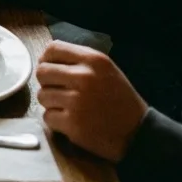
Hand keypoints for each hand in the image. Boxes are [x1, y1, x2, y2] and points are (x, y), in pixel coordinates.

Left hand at [36, 41, 147, 162]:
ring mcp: (77, 101)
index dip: (46, 59)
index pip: (52, 49)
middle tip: (58, 90)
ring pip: (42, 95)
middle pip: (42, 72)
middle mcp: (84, 77)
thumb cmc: (119, 98)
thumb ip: (78, 59)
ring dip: (51, 103)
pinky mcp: (72, 124)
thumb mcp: (105, 69)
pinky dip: (55, 121)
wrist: (138, 132)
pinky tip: (69, 121)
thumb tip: (45, 58)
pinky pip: (47, 116)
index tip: (50, 68)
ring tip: (67, 107)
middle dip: (47, 82)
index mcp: (93, 60)